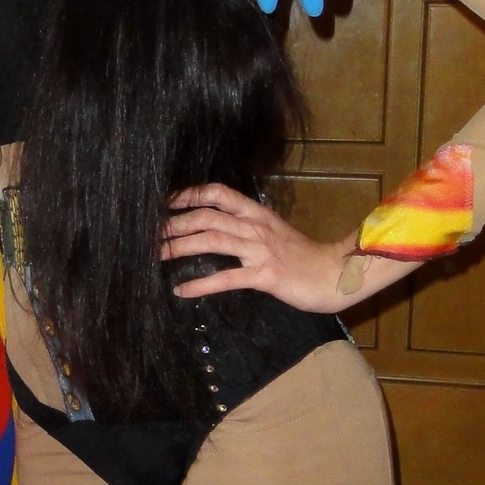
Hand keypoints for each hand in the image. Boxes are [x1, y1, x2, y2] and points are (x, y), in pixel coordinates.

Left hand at [162, 184, 356, 314]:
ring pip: (212, 241)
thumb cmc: (304, 257)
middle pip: (207, 216)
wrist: (335, 275)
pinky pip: (227, 278)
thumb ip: (248, 226)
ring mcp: (260, 250)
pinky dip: (201, 285)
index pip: (219, 193)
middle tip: (149, 232)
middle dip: (175, 223)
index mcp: (257, 214)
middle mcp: (255, 227)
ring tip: (155, 256)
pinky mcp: (265, 275)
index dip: (190, 194)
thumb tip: (217, 226)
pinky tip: (182, 291)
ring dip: (179, 247)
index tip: (165, 201)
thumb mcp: (274, 232)